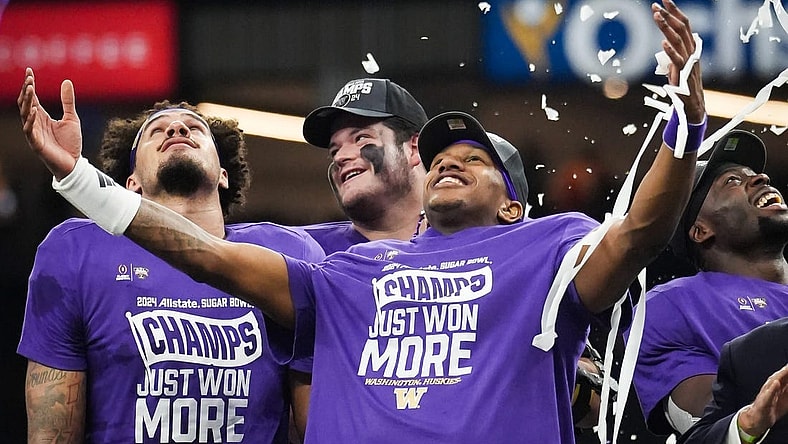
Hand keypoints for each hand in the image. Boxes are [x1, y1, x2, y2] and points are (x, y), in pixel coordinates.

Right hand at [18, 67, 82, 180]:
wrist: (74, 164)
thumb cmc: (70, 143)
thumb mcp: (72, 118)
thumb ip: (68, 101)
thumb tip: (66, 81)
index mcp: (41, 116)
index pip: (32, 97)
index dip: (29, 84)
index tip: (29, 70)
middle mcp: (34, 123)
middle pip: (25, 103)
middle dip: (26, 90)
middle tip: (29, 77)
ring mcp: (33, 133)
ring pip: (25, 114)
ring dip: (27, 101)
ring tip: (30, 88)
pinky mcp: (36, 144)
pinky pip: (29, 130)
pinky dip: (30, 119)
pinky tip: (33, 110)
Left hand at [652, 0, 704, 122]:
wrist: (692, 102)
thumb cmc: (683, 82)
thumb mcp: (678, 62)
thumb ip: (674, 50)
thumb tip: (665, 40)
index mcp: (691, 46)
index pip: (684, 24)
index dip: (674, 12)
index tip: (664, 0)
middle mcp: (692, 51)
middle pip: (681, 28)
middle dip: (669, 15)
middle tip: (656, 5)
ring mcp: (688, 61)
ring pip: (678, 40)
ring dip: (666, 27)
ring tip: (657, 17)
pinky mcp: (683, 73)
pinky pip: (677, 59)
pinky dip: (670, 50)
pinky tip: (663, 42)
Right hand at [738, 364, 787, 437]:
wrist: (758, 419)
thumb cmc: (772, 407)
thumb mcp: (786, 398)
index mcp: (777, 387)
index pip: (784, 376)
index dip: (787, 371)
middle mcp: (770, 388)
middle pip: (778, 377)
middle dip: (785, 371)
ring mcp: (766, 395)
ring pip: (772, 384)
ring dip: (778, 376)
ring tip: (785, 370)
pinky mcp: (763, 403)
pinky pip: (767, 395)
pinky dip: (771, 389)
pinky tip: (775, 383)